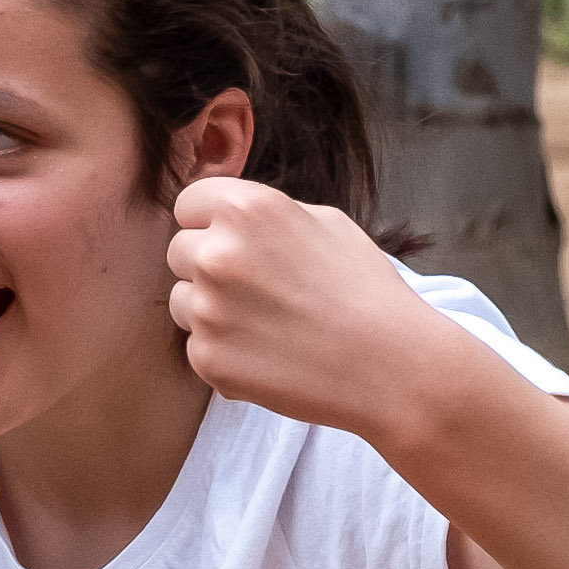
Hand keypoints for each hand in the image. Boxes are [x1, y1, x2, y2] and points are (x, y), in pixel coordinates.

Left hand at [161, 178, 473, 444]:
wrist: (389, 366)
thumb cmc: (366, 290)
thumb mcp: (326, 223)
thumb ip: (266, 215)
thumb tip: (227, 218)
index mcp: (246, 210)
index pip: (188, 203)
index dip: (209, 221)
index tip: (233, 240)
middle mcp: (216, 254)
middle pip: (179, 251)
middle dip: (208, 265)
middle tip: (259, 288)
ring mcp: (206, 309)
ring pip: (182, 300)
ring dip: (211, 309)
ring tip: (268, 323)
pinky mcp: (206, 358)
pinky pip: (198, 346)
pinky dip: (224, 351)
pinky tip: (270, 354)